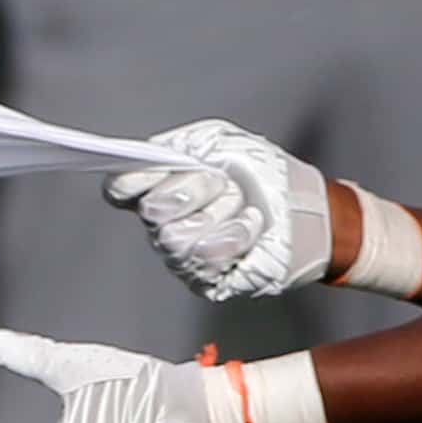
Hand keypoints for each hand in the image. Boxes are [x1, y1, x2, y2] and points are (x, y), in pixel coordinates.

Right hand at [104, 119, 331, 301]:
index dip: (132, 180)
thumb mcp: (220, 143)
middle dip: (193, 190)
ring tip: (241, 204)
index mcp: (158, 186)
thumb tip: (150, 156)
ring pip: (176, 238)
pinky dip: (236, 235)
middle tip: (223, 182)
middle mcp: (162, 223)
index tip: (163, 167)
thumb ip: (181, 146)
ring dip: (219, 214)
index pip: (119, 188)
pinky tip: (250, 226)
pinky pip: (207, 259)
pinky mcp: (205, 279)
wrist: (302, 208)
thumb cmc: (263, 174)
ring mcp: (181, 254)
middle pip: (151, 212)